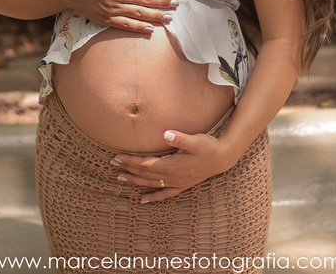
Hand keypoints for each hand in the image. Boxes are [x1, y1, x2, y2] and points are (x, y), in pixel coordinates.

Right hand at [64, 0, 177, 34]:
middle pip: (146, 0)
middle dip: (163, 2)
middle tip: (175, 4)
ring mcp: (113, 8)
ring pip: (139, 13)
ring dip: (156, 16)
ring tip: (169, 17)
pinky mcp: (107, 19)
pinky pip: (126, 25)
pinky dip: (138, 28)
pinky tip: (151, 29)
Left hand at [111, 130, 234, 202]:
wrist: (223, 158)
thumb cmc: (208, 146)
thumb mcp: (196, 140)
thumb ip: (181, 138)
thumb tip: (166, 134)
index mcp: (172, 165)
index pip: (145, 164)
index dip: (131, 161)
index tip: (117, 157)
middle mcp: (172, 176)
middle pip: (145, 174)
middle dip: (128, 169)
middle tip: (112, 164)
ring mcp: (177, 182)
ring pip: (152, 184)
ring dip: (135, 181)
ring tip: (120, 178)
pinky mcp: (183, 185)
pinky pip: (165, 194)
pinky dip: (154, 197)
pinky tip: (144, 200)